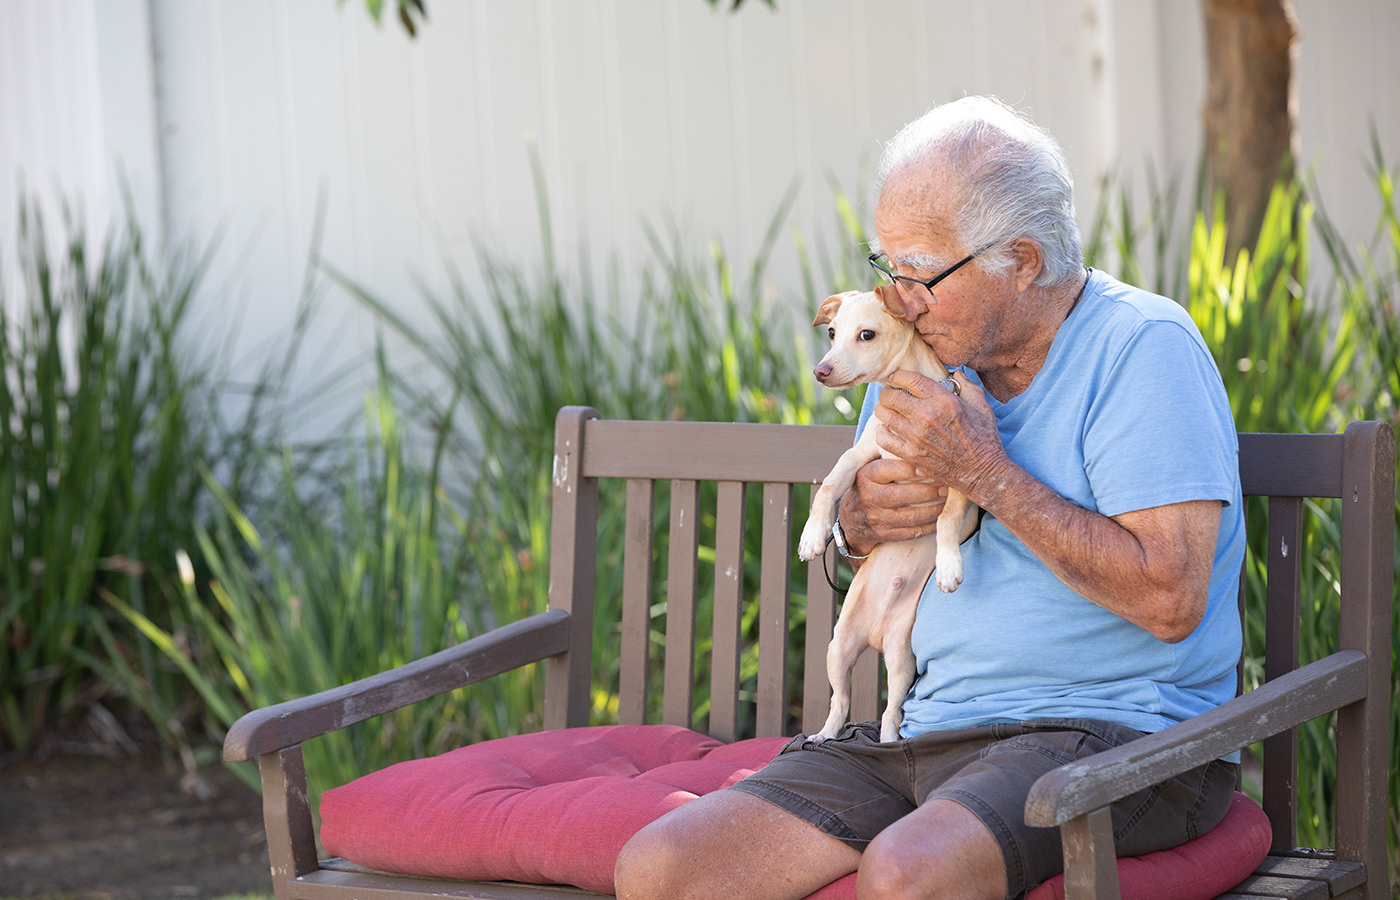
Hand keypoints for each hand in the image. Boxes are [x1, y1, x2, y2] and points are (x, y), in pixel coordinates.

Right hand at [837, 457, 947, 554]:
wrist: (851, 519)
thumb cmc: (869, 486)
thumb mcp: (870, 468)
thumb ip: (887, 455)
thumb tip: (915, 438)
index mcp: (866, 476)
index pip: (891, 470)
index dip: (912, 469)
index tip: (931, 467)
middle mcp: (868, 497)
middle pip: (902, 495)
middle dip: (929, 491)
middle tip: (947, 486)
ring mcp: (876, 518)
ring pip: (910, 517)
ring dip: (934, 510)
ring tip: (947, 501)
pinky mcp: (883, 535)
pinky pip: (911, 532)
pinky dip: (929, 526)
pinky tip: (940, 517)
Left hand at [872, 370, 1006, 501]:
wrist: (982, 472)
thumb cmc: (984, 438)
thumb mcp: (981, 406)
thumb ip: (966, 386)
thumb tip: (956, 373)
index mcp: (943, 401)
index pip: (910, 380)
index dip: (898, 376)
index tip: (896, 378)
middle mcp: (927, 416)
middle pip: (891, 396)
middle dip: (888, 392)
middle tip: (890, 394)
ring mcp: (916, 437)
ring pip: (884, 415)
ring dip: (882, 410)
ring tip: (886, 409)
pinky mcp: (911, 455)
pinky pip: (884, 439)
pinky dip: (881, 432)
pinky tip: (885, 428)